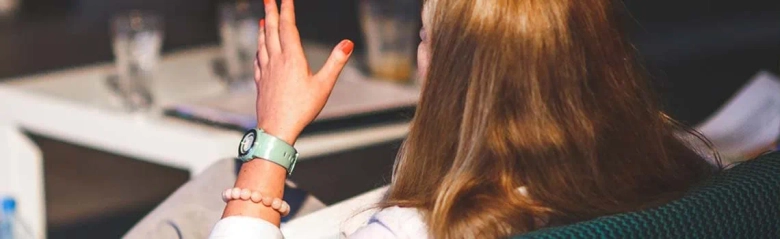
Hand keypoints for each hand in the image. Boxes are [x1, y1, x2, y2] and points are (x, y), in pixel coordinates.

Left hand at [254, 0, 353, 143]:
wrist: (276, 129)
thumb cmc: (301, 110)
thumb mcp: (324, 86)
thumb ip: (336, 63)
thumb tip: (348, 44)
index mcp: (292, 59)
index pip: (288, 27)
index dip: (286, 10)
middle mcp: (276, 61)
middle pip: (271, 31)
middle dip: (270, 12)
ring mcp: (266, 71)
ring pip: (262, 43)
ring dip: (262, 28)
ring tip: (262, 18)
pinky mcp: (261, 82)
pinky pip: (258, 59)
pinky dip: (258, 49)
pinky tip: (259, 50)